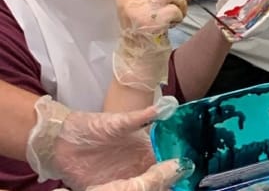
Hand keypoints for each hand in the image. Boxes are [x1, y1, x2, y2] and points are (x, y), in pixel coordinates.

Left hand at [28, 95, 184, 187]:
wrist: (59, 140)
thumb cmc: (91, 126)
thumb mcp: (118, 122)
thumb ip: (141, 117)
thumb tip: (166, 107)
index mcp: (144, 150)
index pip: (167, 159)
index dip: (177, 164)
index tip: (187, 168)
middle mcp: (137, 167)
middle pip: (158, 178)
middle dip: (168, 181)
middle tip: (178, 183)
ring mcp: (122, 180)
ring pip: (143, 187)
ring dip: (152, 188)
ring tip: (162, 188)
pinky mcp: (104, 189)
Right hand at [113, 0, 197, 90]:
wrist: (139, 59)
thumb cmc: (148, 32)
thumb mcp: (150, 7)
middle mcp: (129, 2)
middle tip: (183, 2)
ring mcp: (138, 12)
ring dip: (181, 4)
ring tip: (177, 15)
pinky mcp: (150, 22)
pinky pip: (174, 9)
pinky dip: (179, 15)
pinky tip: (173, 23)